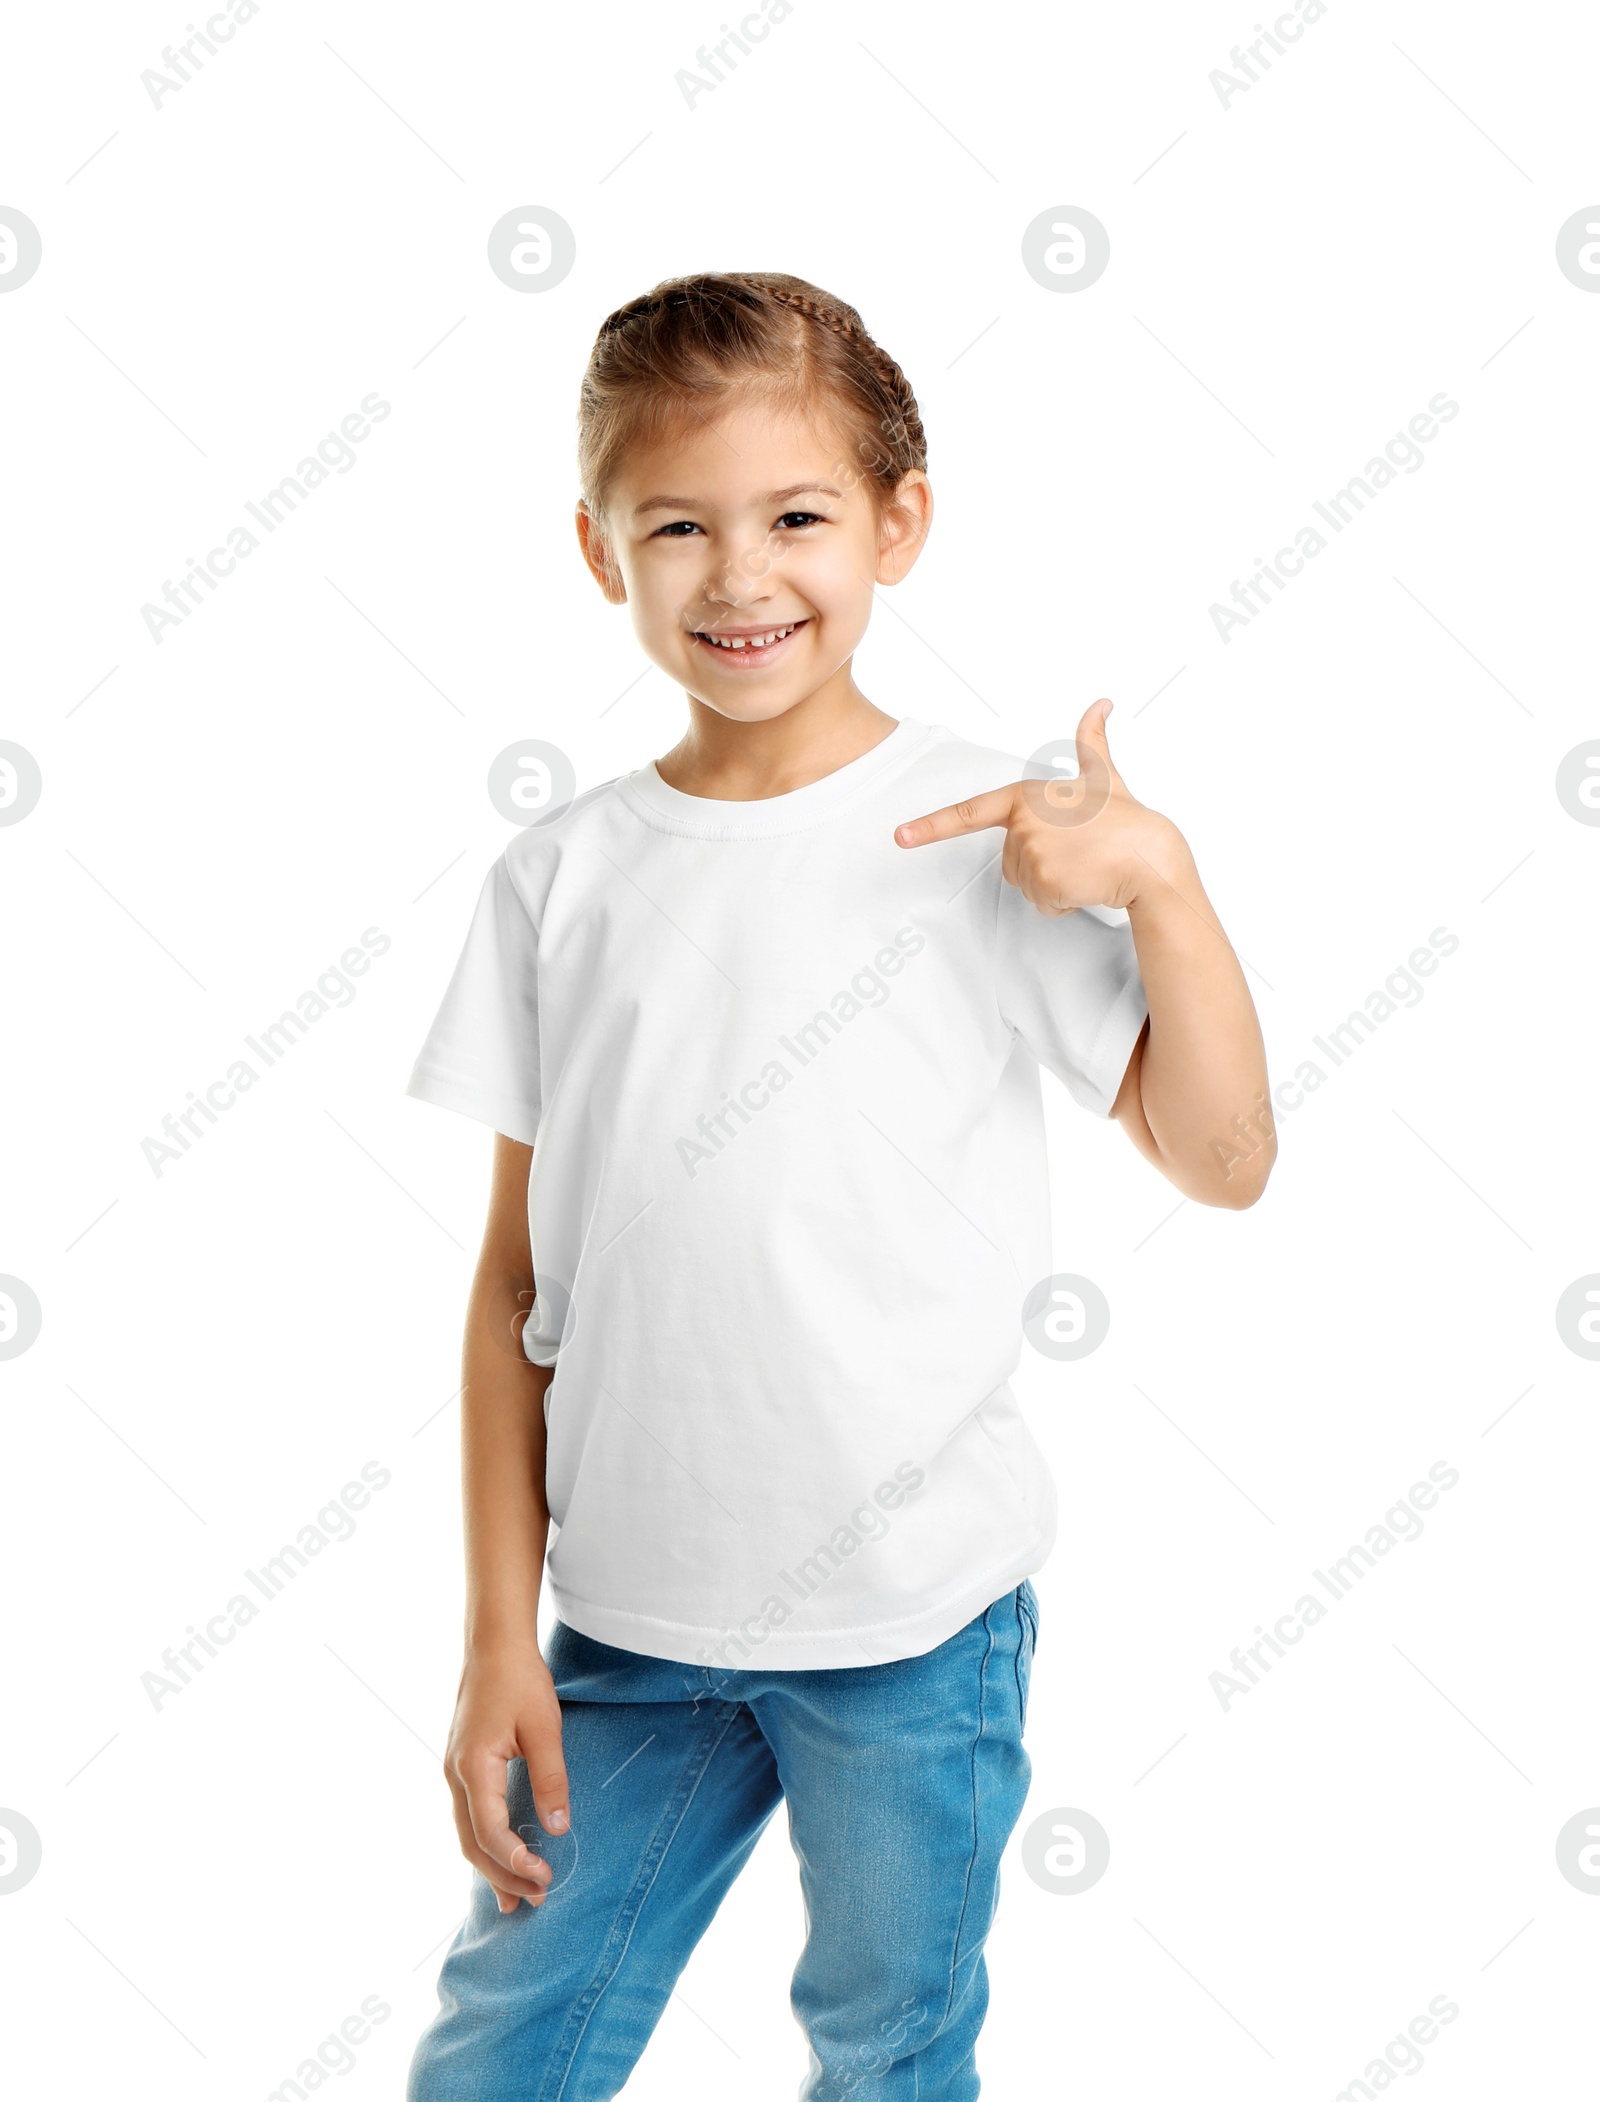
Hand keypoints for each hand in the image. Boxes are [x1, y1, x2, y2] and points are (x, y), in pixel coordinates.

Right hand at [443, 1643, 569, 1913]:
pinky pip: (469, 1817)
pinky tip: (502, 1858)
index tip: (545, 1878)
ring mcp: (455, 1772)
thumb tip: (557, 1828)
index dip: (515, 1862)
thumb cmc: (520, 1680)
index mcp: (474, 1768)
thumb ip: (551, 1778)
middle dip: (503, 1877)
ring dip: (491, 1867)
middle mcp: (455, 1776)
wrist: (493, 1645)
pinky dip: (485, 1844)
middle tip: (537, 1900)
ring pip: (466, 1834)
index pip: (490, 1832)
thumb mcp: (544, 1727)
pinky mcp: (462, 1766)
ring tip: (517, 1899)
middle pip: (472, 1844)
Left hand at [893, 699, 1185, 914]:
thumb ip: (1092, 742)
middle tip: (1078, 850)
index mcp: (1025, 797)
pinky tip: (1086, 882)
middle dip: (1041, 864)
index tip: (900, 837)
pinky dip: (1063, 901)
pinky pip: (1041, 903)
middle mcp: (1021, 824)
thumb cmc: (1126, 819)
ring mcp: (1030, 852)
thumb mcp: (1104, 777)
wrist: (1151, 856)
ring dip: (1052, 883)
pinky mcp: (1041, 881)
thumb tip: (1102, 704)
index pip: (969, 813)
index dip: (931, 827)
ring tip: (1084, 865)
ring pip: (1024, 884)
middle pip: (1009, 861)